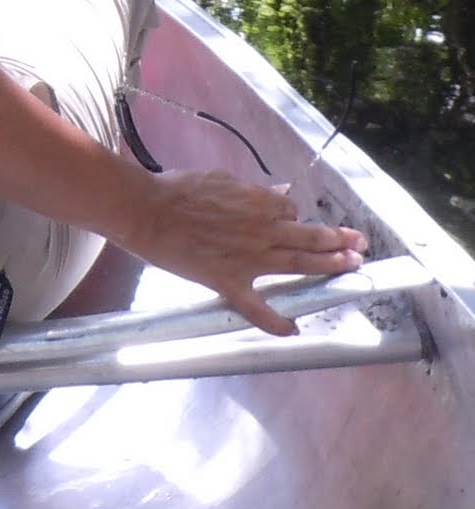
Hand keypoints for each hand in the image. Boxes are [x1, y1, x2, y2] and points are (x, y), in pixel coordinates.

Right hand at [125, 168, 367, 335]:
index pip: (291, 210)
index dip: (295, 216)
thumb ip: (254, 189)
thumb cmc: (179, 190)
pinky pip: (257, 307)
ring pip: (298, 265)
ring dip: (328, 268)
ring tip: (351, 268)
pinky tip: (292, 330)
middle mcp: (261, 231)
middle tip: (359, 246)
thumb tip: (281, 192)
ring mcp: (248, 259)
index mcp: (258, 202)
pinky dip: (275, 322)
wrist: (148, 211)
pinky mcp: (229, 282)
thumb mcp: (221, 179)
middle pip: (309, 237)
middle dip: (338, 241)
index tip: (297, 222)